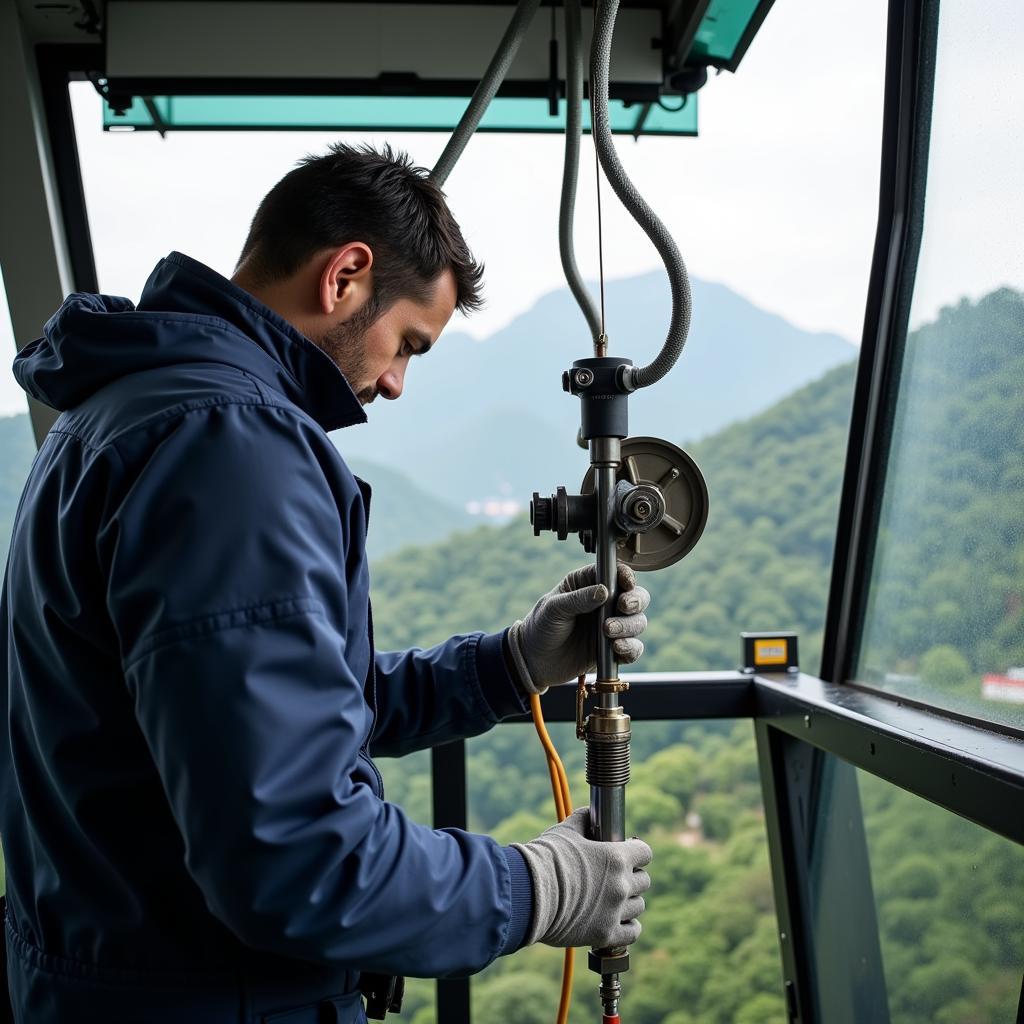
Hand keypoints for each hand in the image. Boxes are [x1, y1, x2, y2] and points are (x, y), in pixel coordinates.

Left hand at [507, 562, 650, 693]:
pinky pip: (633, 648)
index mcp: (588, 584)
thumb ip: (578, 599)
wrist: (533, 662)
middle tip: (623, 606)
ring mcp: (611, 626)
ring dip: (629, 626)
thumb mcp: (553, 608)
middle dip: (635, 600)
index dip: (626, 575)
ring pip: (637, 622)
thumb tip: (603, 591)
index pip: (615, 573)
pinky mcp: (613, 650)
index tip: (627, 583)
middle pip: (636, 596)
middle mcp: (604, 604)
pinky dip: (631, 648)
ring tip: (608, 631)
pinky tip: (616, 648)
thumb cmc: (540, 627)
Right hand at [512, 808, 651, 948]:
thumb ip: (583, 819)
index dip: (636, 851)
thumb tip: (589, 813)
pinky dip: (627, 926)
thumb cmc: (545, 859)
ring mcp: (615, 912)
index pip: (645, 852)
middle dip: (631, 876)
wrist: (528, 894)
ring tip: (610, 898)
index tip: (627, 853)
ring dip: (628, 901)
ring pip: (638, 906)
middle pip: (643, 880)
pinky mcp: (605, 935)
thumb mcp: (565, 831)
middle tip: (614, 877)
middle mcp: (621, 885)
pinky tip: (617, 920)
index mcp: (615, 857)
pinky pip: (632, 932)